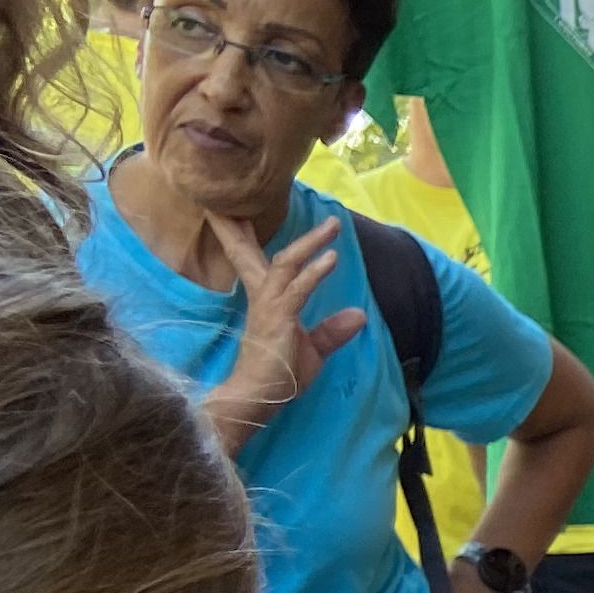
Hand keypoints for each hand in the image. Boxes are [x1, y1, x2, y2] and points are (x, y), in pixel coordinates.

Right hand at [205, 212, 364, 450]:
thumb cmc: (279, 376)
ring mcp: (269, 307)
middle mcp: (263, 297)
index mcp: (266, 299)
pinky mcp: (278, 320)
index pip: (253, 259)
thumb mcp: (312, 350)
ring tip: (333, 225)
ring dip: (310, 243)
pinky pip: (298, 291)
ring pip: (285, 264)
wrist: (258, 400)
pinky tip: (331, 258)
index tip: (234, 209)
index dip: (244, 234)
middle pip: (253, 251)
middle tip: (247, 193)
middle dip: (248, 223)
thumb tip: (359, 315)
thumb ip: (333, 331)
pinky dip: (315, 273)